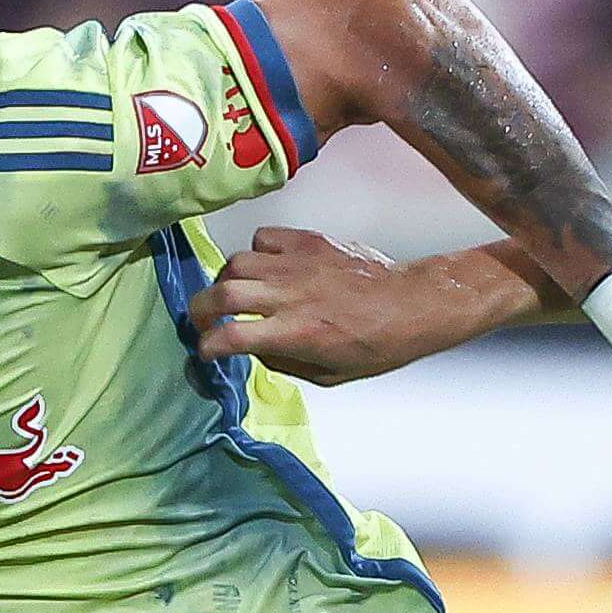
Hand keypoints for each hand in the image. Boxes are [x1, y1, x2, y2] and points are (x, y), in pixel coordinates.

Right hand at [189, 226, 482, 383]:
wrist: (412, 304)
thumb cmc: (376, 346)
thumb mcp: (327, 374)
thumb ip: (282, 361)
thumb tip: (252, 348)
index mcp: (295, 333)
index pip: (230, 336)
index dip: (207, 346)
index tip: (205, 351)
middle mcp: (289, 295)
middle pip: (221, 293)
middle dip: (200, 310)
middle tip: (201, 319)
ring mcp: (297, 263)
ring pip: (236, 261)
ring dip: (226, 280)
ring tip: (235, 292)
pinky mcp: (308, 240)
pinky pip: (264, 238)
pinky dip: (257, 252)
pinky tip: (268, 267)